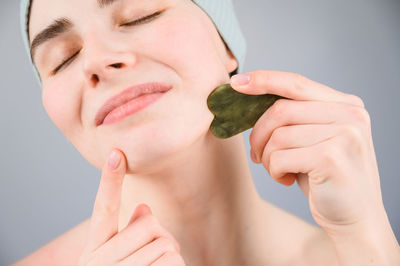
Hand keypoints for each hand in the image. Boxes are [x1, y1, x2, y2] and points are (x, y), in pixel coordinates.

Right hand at [78, 149, 184, 265]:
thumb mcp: (119, 259)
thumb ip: (130, 233)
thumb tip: (143, 208)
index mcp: (93, 250)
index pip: (103, 208)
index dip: (110, 181)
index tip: (115, 153)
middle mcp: (98, 262)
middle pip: (148, 223)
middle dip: (161, 236)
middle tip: (157, 255)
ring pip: (164, 242)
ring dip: (170, 255)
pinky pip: (173, 259)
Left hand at [230, 70, 386, 235]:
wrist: (356, 218)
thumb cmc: (327, 178)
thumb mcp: (314, 140)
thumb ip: (295, 117)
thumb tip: (251, 98)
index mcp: (346, 105)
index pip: (296, 83)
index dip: (264, 80)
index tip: (236, 84)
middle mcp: (350, 115)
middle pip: (280, 110)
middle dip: (258, 134)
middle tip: (257, 154)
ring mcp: (345, 134)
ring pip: (278, 136)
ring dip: (267, 158)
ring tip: (279, 170)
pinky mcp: (332, 158)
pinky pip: (280, 157)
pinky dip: (275, 172)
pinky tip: (288, 180)